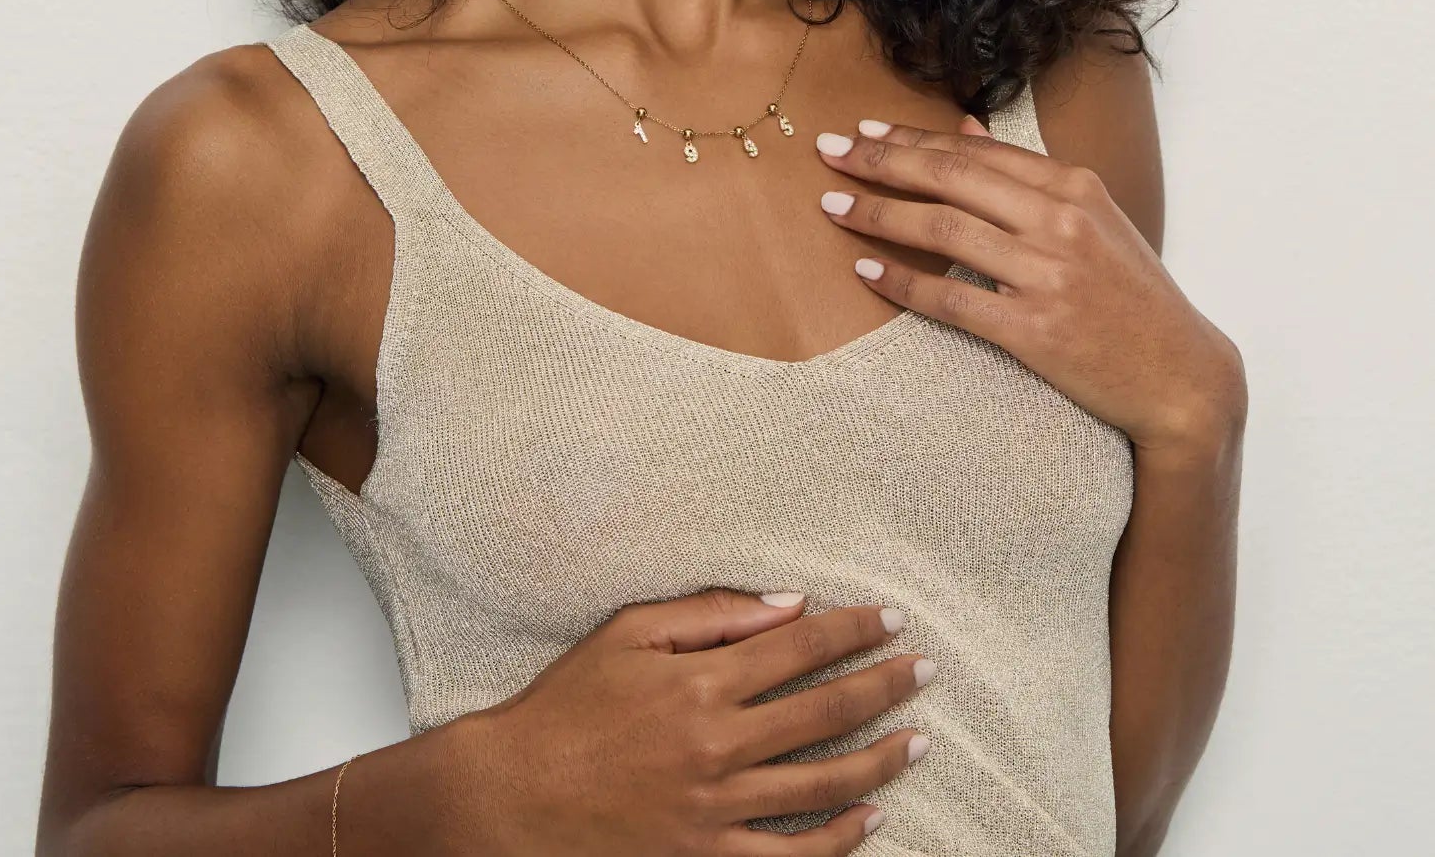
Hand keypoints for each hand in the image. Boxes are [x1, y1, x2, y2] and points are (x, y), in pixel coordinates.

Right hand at [431, 588, 932, 855]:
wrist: (510, 796)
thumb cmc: (566, 706)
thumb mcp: (627, 634)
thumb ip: (711, 614)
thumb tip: (788, 603)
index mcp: (700, 682)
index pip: (799, 647)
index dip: (851, 630)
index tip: (890, 619)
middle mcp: (717, 745)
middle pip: (823, 711)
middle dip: (882, 686)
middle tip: (924, 671)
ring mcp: (715, 810)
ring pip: (821, 785)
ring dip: (879, 760)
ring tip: (918, 741)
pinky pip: (790, 856)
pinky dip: (838, 839)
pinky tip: (869, 817)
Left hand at [813, 116, 1246, 452]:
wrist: (1180, 376)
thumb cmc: (1131, 296)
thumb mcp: (1094, 220)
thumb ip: (1029, 176)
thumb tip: (968, 131)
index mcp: (1074, 188)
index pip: (975, 152)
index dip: (913, 138)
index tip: (865, 130)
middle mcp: (1060, 222)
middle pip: (949, 179)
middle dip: (880, 161)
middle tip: (828, 152)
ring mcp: (1047, 275)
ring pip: (941, 231)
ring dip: (877, 214)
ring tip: (831, 205)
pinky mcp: (1034, 330)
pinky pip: (949, 299)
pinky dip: (901, 282)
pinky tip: (865, 269)